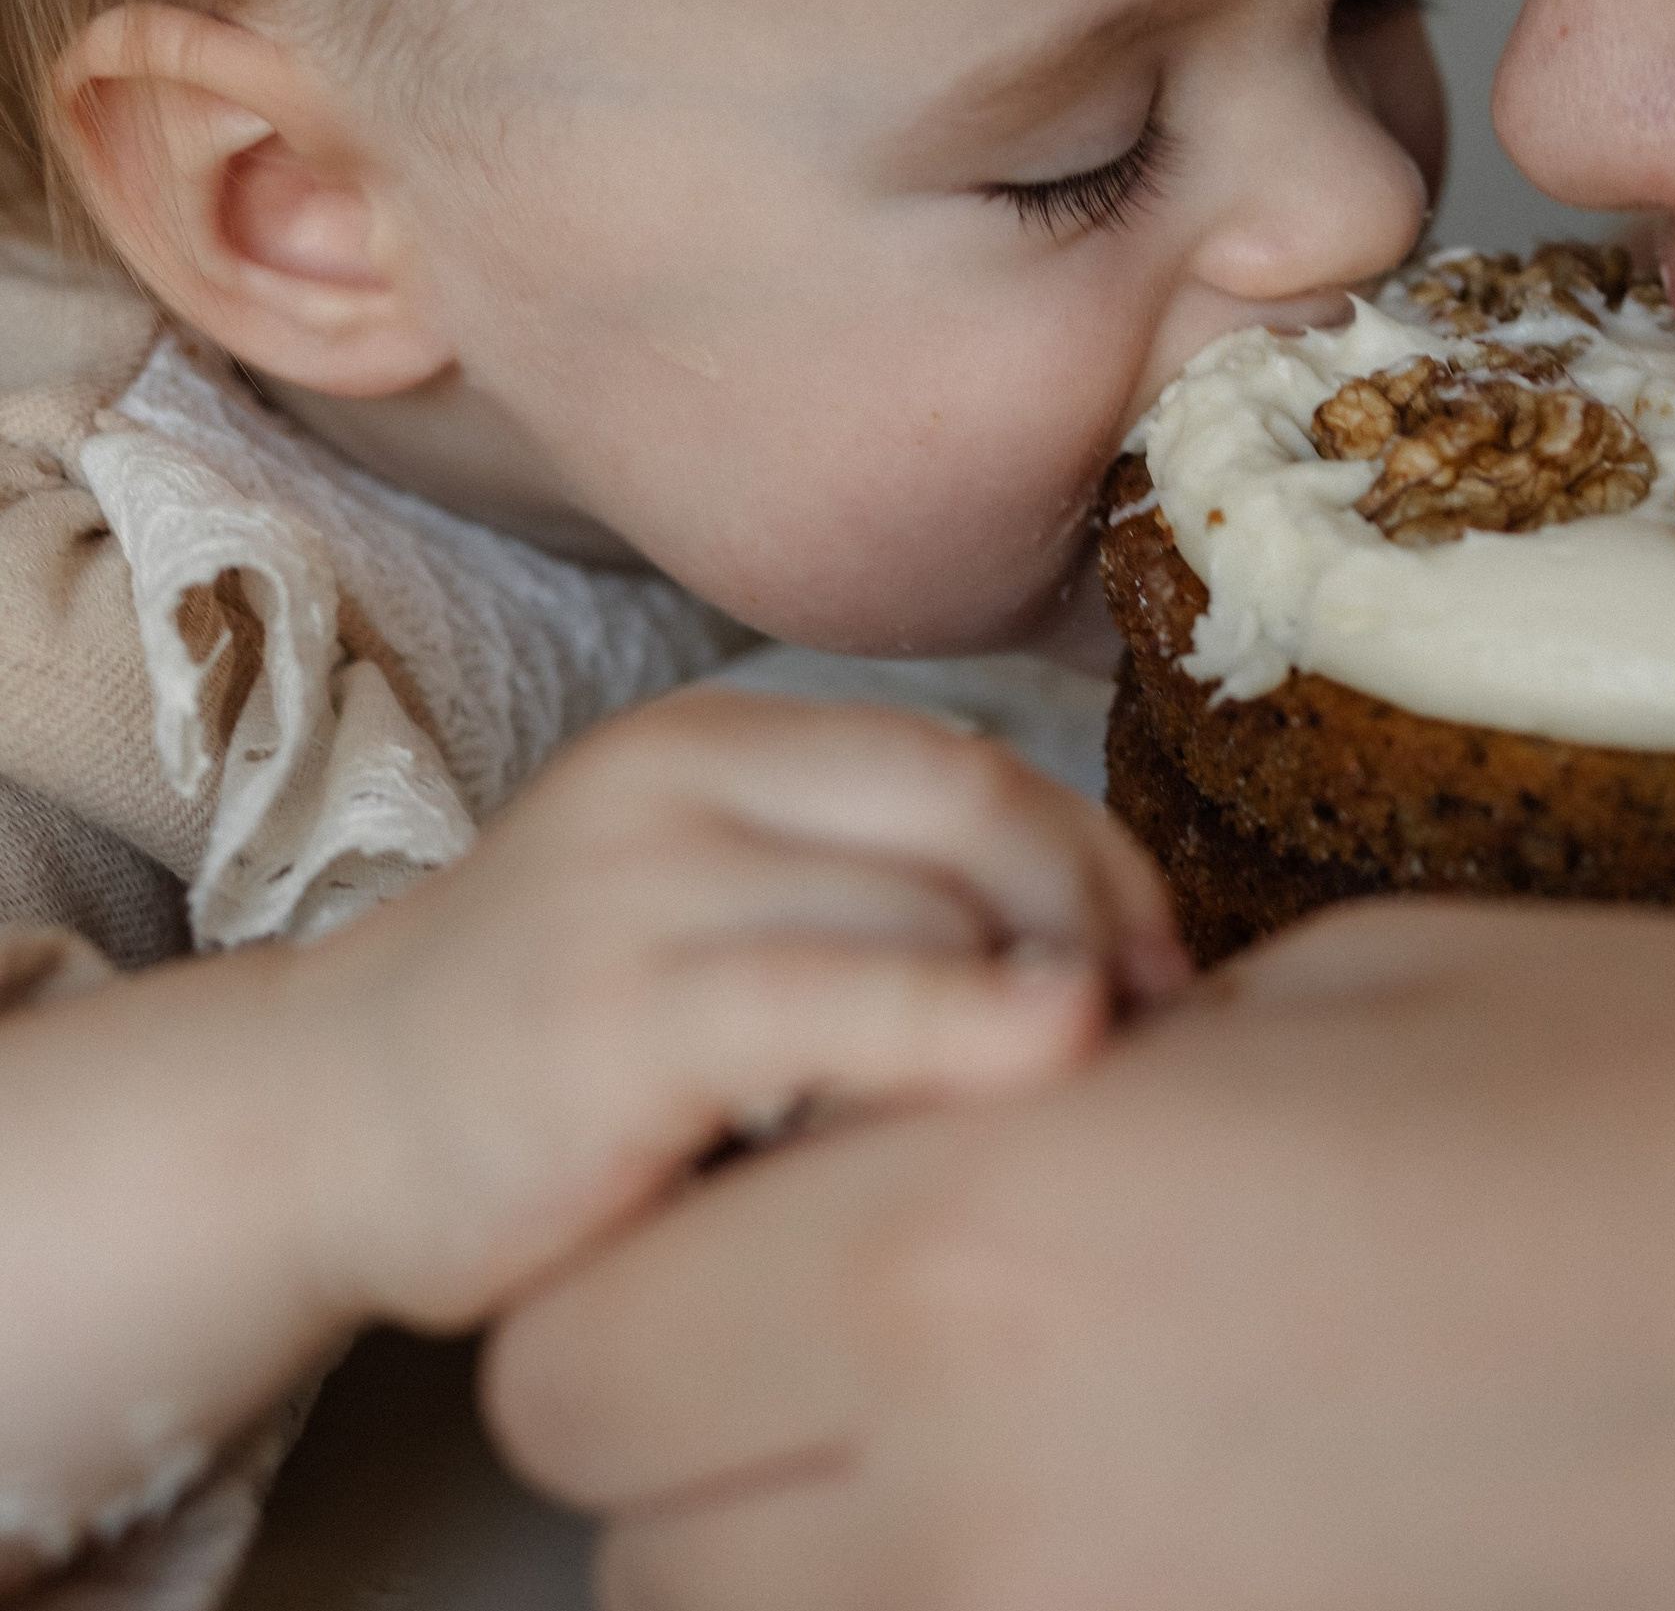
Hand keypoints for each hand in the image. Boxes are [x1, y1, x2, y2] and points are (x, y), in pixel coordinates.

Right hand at [292, 683, 1185, 1334]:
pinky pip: (847, 994)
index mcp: (721, 740)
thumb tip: (1104, 962)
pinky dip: (965, 1032)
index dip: (1096, 862)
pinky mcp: (620, 1006)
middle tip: (1157, 1031)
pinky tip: (1023, 1085)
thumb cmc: (550, 1055)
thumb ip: (863, 900)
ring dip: (1042, 996)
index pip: (973, 761)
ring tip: (1086, 1091)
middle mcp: (683, 776)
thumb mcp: (713, 917)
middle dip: (1096, 917)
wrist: (318, 1126)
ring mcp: (644, 882)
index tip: (1162, 969)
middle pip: (976, 807)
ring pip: (931, 898)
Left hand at [487, 896, 1674, 1610]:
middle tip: (903, 1300)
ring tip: (1060, 1413)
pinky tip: (1185, 1515)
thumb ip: (1090, 1083)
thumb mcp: (1360, 991)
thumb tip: (987, 1130)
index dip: (666, 1254)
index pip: (595, 1349)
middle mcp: (991, 1533)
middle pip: (652, 1547)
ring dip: (853, 1551)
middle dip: (722, 1425)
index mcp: (988, 1262)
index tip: (791, 1171)